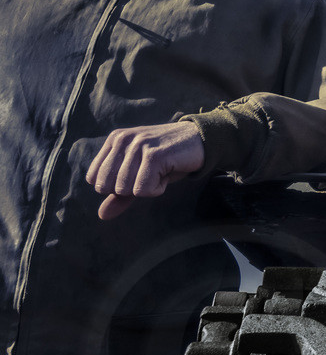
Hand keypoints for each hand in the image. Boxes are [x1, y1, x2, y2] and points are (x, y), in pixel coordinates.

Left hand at [86, 121, 205, 219]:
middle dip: (130, 188)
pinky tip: (168, 173)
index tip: (138, 173)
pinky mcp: (154, 155)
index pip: (95, 178)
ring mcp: (138, 146)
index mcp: (115, 140)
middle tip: (150, 173)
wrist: (201, 140)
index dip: (117, 185)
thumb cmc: (169, 158)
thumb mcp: (140, 174)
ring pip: (124, 189)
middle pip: (107, 186)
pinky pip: (142, 190)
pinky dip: (157, 189)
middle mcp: (123, 140)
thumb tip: (102, 215)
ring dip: (146, 188)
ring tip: (161, 171)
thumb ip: (119, 194)